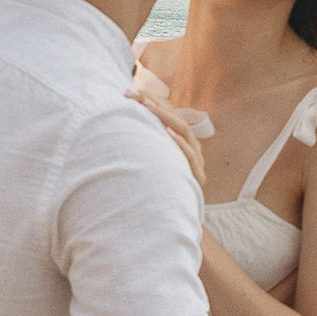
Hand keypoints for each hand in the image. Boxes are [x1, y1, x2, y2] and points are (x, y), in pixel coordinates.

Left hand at [129, 67, 209, 190]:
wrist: (172, 223)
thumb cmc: (157, 192)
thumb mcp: (152, 164)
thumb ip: (145, 146)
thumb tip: (120, 125)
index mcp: (183, 143)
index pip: (169, 114)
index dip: (151, 101)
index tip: (129, 92)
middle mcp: (192, 150)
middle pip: (176, 119)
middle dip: (155, 104)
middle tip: (134, 94)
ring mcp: (196, 164)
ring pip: (185, 133)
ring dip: (166, 118)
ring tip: (148, 106)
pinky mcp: (196, 179)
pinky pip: (190, 158)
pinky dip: (179, 144)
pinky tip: (166, 133)